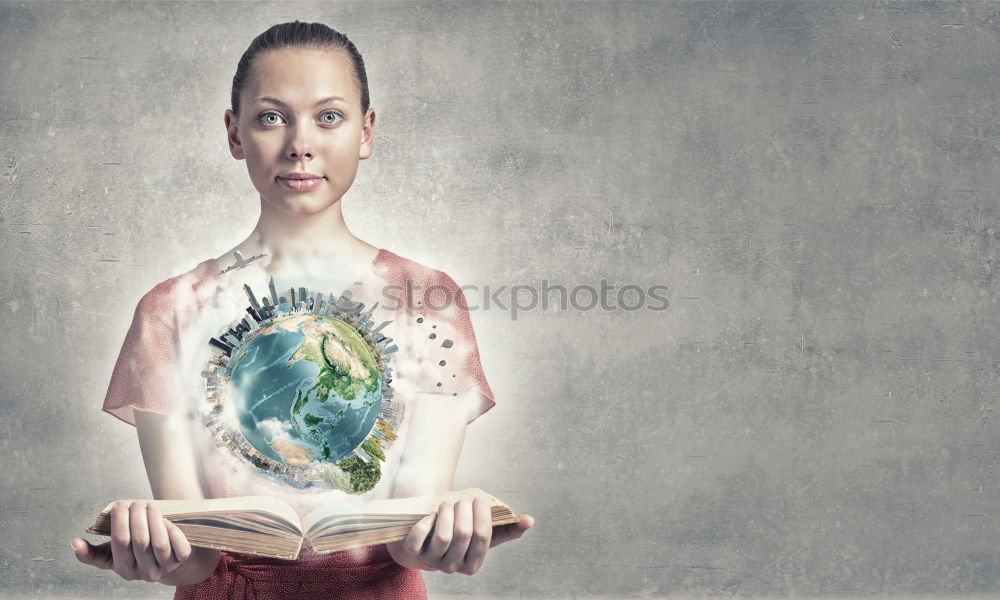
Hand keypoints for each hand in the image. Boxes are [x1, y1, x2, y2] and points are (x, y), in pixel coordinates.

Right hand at [71, 500, 193, 581]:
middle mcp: (145, 572)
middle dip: (136, 517)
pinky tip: (165, 518)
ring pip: (159, 542)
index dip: (119, 521)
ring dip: (153, 519)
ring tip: (148, 505)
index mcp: (124, 570)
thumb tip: (74, 542)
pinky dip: (172, 529)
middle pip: (140, 541)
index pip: (120, 543)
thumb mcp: (112, 556)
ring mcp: (165, 567)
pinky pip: (179, 545)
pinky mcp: (182, 561)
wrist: (168, 563)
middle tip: (134, 502)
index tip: (117, 505)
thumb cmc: (135, 555)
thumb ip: (91, 553)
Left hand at [386, 496, 534, 574]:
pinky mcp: (411, 553)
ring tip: (447, 505)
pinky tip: (429, 516)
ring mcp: (431, 561)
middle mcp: (452, 566)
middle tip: (462, 501)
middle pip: (464, 534)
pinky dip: (425, 524)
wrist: (423, 535)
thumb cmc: (456, 531)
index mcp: (472, 564)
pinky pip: (419, 539)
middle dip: (464, 510)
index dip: (482, 515)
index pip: (483, 538)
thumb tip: (529, 520)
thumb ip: (506, 528)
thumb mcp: (480, 532)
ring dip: (447, 513)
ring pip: (443, 536)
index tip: (479, 500)